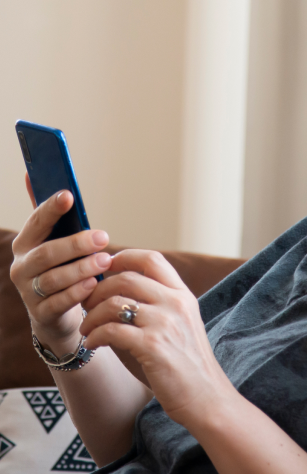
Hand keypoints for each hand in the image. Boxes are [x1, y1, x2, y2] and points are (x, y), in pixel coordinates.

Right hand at [10, 175, 111, 351]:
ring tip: (105, 260)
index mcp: (25, 243)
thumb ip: (49, 213)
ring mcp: (29, 292)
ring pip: (54, 278)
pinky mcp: (41, 314)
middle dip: (76, 244)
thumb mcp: (55, 240)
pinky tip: (94, 284)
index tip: (69, 195)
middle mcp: (22, 267)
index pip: (36, 222)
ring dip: (81, 268)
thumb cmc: (61, 267)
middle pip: (47, 253)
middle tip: (103, 237)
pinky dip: (77, 292)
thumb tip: (32, 173)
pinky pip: (59, 303)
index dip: (50, 208)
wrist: (55, 313)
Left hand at [80, 250, 234, 428]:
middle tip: (86, 304)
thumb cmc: (185, 363)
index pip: (151, 259)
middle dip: (98, 290)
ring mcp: (165, 323)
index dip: (124, 258)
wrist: (205, 397)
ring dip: (92, 315)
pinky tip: (93, 344)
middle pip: (126, 277)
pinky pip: (112, 330)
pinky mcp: (153, 346)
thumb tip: (109, 293)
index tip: (106, 270)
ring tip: (87, 329)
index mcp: (182, 294)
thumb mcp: (177, 324)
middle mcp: (175, 302)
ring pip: (115, 302)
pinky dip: (95, 336)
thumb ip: (152, 305)